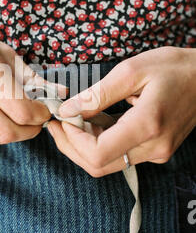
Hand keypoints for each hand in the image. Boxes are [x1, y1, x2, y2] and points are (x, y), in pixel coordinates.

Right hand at [0, 10, 64, 143]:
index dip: (41, 115)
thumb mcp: (1, 49)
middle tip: (37, 119)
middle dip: (30, 131)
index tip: (47, 110)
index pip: (20, 109)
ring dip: (14, 131)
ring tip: (19, 114)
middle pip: (8, 132)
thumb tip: (58, 93)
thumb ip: (30, 76)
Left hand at [47, 47, 195, 176]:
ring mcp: (157, 152)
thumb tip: (68, 110)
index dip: (72, 140)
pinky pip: (120, 155)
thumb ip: (97, 94)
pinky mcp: (157, 150)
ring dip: (84, 145)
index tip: (62, 119)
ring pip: (107, 163)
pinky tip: (93, 121)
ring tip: (73, 118)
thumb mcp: (132, 71)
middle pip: (98, 165)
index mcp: (147, 126)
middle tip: (58, 123)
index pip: (97, 154)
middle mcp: (153, 147)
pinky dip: (100, 142)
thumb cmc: (175, 67)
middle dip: (71, 146)